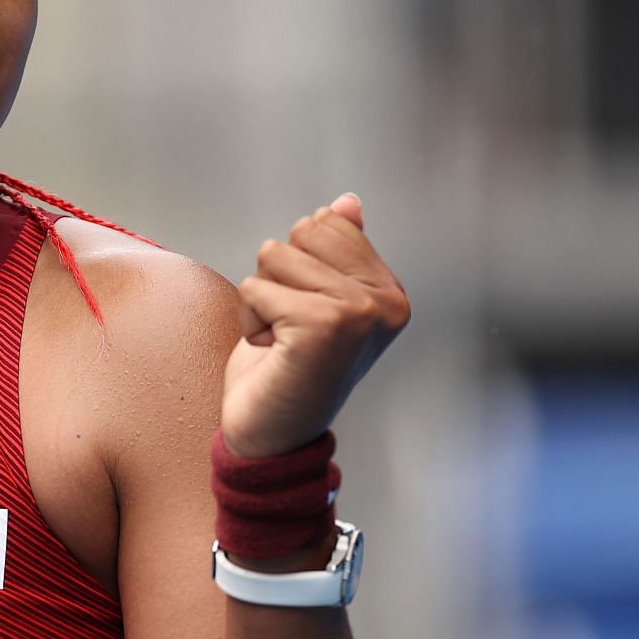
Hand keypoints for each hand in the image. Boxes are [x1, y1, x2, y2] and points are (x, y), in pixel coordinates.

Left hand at [221, 192, 409, 458]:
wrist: (271, 437)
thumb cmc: (287, 368)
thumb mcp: (310, 299)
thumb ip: (335, 253)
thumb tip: (347, 202)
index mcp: (389, 292)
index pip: (327, 223)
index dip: (297, 263)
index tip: (306, 313)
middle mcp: (385, 302)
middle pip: (302, 232)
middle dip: (278, 276)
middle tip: (290, 328)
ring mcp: (360, 312)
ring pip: (274, 256)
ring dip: (261, 300)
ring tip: (281, 341)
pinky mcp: (324, 325)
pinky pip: (256, 287)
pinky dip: (249, 319)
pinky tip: (272, 354)